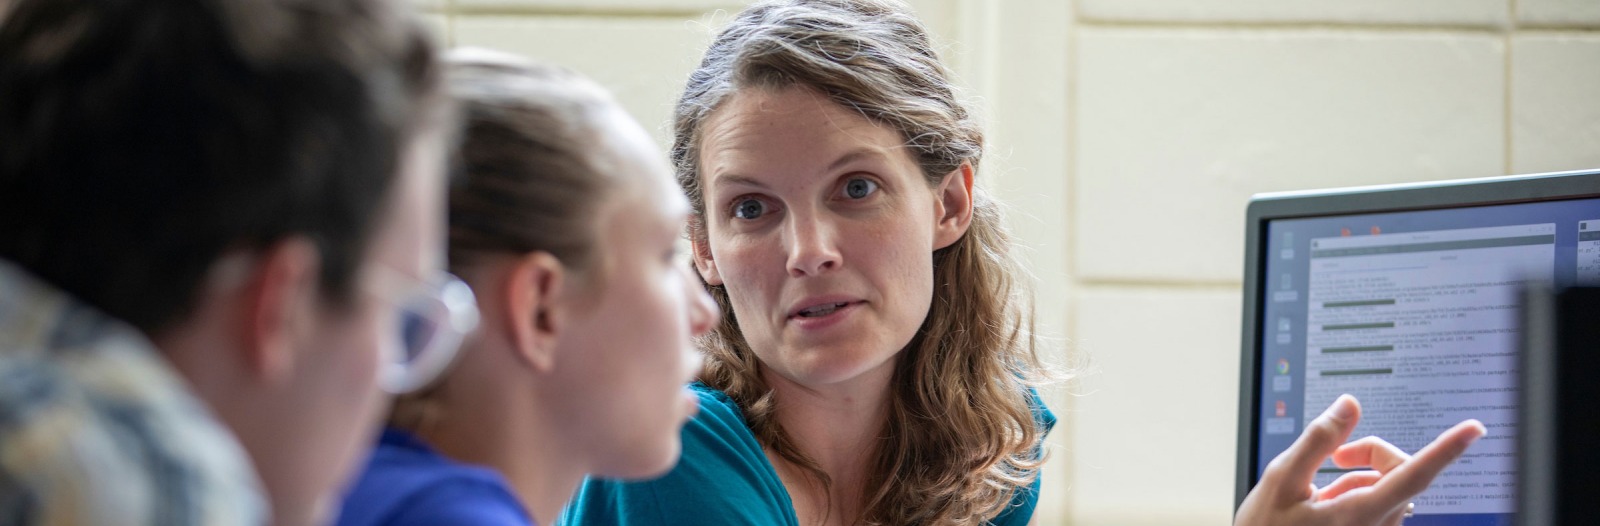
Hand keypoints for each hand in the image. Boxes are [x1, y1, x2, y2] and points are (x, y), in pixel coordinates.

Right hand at [1235, 394, 1485, 525]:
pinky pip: (1378, 507)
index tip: (1474, 429)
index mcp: (1359, 513)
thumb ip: (1317, 440)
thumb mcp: (1280, 480)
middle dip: (1373, 454)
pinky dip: (1355, 495)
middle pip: (1401, 473)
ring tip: (1318, 494)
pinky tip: (1324, 506)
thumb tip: (1349, 406)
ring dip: (1359, 479)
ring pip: (1388, 490)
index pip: (1414, 473)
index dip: (1446, 448)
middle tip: (1335, 457)